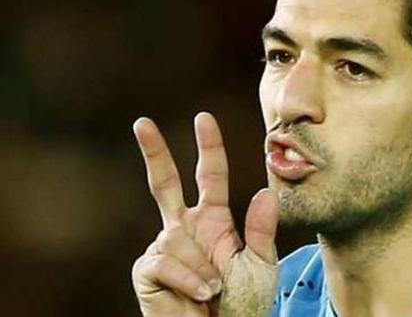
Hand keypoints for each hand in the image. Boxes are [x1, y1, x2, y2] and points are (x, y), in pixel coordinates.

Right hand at [131, 112, 278, 316]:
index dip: (208, 147)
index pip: (209, 175)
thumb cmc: (243, 303)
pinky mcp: (148, 269)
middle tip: (142, 122)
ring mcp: (164, 246)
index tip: (204, 118)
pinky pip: (166, 262)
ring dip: (204, 269)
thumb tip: (265, 192)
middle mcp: (184, 227)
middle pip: (164, 182)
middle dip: (154, 151)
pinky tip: (200, 295)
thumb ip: (262, 230)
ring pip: (179, 241)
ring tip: (214, 290)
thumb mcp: (261, 265)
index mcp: (213, 219)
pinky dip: (188, 280)